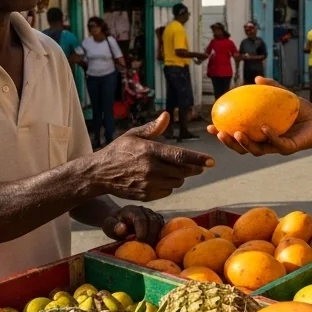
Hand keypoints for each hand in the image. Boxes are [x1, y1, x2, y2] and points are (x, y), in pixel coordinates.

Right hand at [92, 113, 213, 198]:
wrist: (100, 173)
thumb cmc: (118, 150)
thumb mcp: (133, 135)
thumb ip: (153, 128)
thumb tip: (167, 116)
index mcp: (149, 151)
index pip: (180, 156)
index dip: (198, 159)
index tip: (211, 161)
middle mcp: (150, 168)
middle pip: (182, 171)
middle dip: (192, 168)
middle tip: (196, 166)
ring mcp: (148, 184)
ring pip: (177, 182)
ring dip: (179, 177)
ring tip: (172, 170)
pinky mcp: (146, 195)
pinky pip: (167, 191)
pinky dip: (168, 186)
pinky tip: (160, 179)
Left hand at [102, 205, 164, 245]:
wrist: (119, 219)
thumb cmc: (114, 224)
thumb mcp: (108, 225)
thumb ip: (113, 227)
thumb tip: (123, 229)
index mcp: (131, 210)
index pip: (140, 219)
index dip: (142, 232)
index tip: (139, 243)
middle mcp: (144, 210)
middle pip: (153, 221)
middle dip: (150, 236)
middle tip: (146, 248)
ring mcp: (152, 214)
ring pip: (159, 224)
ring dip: (156, 237)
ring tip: (150, 247)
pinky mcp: (157, 219)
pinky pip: (162, 226)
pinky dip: (160, 235)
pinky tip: (154, 244)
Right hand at [207, 77, 311, 156]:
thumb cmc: (302, 112)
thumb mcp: (284, 97)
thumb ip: (271, 88)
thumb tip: (256, 78)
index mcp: (259, 133)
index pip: (238, 135)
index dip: (224, 133)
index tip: (211, 125)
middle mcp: (266, 143)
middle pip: (242, 147)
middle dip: (229, 142)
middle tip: (218, 132)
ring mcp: (277, 147)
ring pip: (257, 150)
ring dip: (245, 143)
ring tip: (236, 133)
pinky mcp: (290, 148)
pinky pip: (277, 144)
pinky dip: (269, 136)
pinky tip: (263, 128)